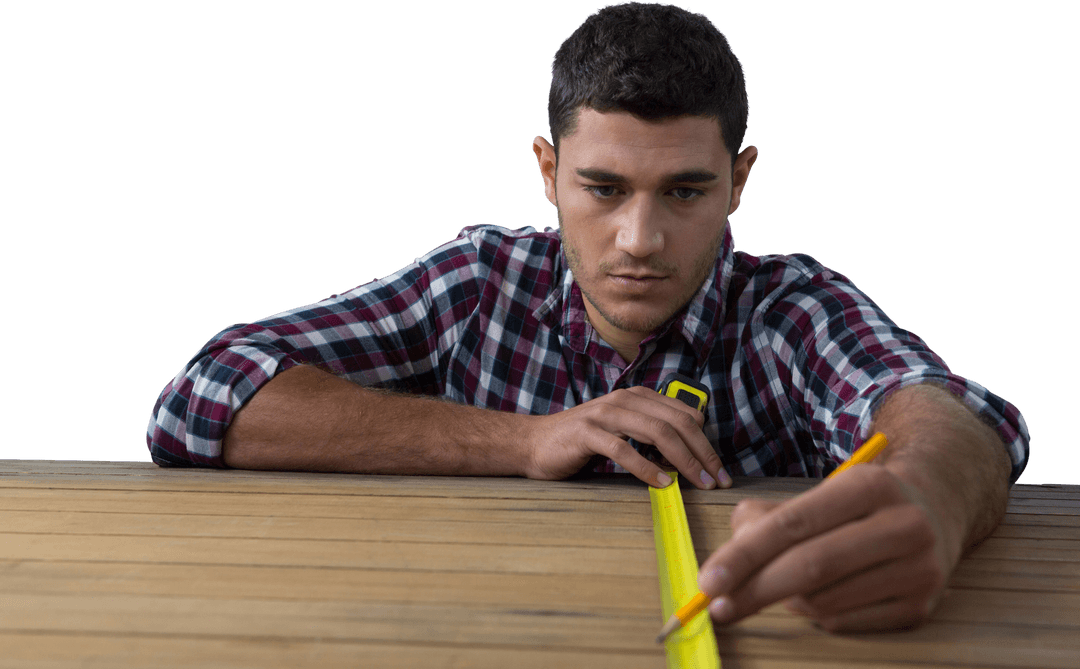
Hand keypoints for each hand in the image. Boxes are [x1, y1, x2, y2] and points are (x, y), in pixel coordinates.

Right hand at [522, 386, 731, 489]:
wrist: (533, 443)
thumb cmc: (581, 442)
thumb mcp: (622, 431)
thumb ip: (650, 435)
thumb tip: (689, 455)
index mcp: (637, 397)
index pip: (684, 414)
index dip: (706, 442)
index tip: (717, 469)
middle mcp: (624, 400)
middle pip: (676, 423)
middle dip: (702, 452)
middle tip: (716, 479)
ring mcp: (604, 414)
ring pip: (656, 432)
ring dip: (682, 459)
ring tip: (697, 481)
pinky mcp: (586, 433)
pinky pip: (623, 449)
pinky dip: (646, 467)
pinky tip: (661, 482)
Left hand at [696, 464, 960, 631]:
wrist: (934, 513)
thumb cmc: (856, 506)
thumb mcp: (818, 493)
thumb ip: (765, 518)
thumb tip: (730, 561)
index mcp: (869, 486)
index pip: (793, 523)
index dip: (745, 555)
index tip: (708, 580)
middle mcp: (902, 526)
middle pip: (810, 567)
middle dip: (754, 590)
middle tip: (717, 606)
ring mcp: (918, 570)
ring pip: (822, 601)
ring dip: (787, 599)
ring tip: (785, 582)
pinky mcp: (920, 608)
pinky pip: (843, 623)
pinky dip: (816, 614)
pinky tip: (820, 594)